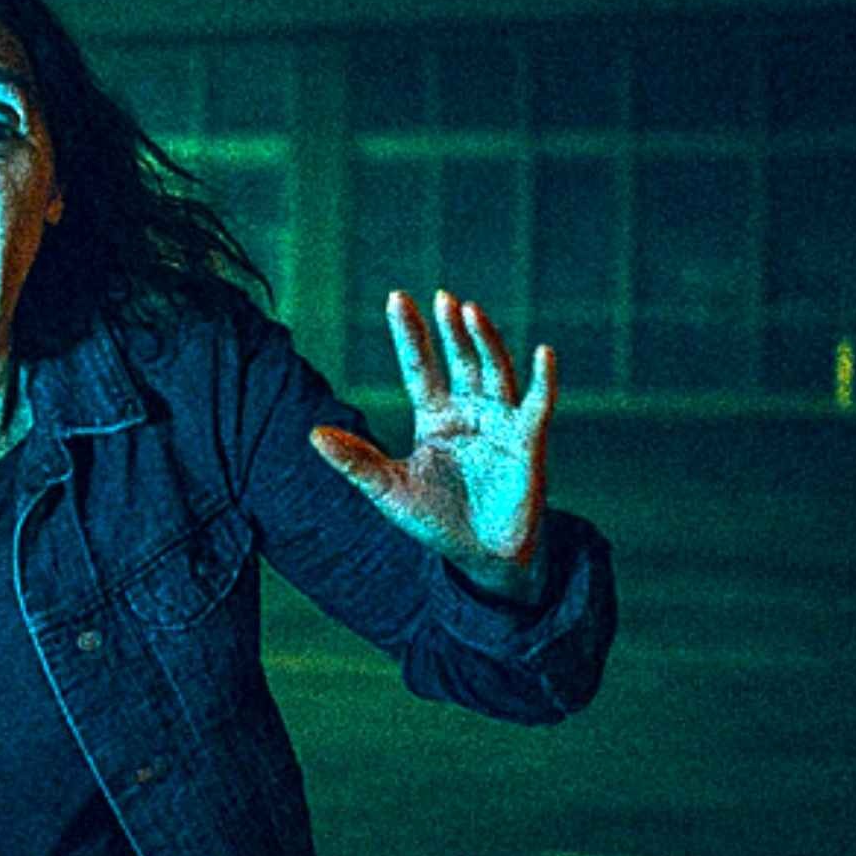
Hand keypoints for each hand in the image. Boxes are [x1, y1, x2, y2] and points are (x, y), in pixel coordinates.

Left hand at [310, 288, 555, 593]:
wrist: (480, 558)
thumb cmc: (436, 521)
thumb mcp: (388, 490)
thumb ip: (356, 460)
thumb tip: (312, 433)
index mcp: (434, 419)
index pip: (420, 368)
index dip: (410, 335)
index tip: (396, 298)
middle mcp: (469, 413)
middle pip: (460, 361)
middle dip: (451, 330)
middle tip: (442, 297)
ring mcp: (500, 424)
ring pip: (494, 372)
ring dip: (485, 342)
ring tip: (470, 311)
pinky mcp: (529, 444)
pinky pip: (538, 406)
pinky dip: (542, 380)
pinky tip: (542, 353)